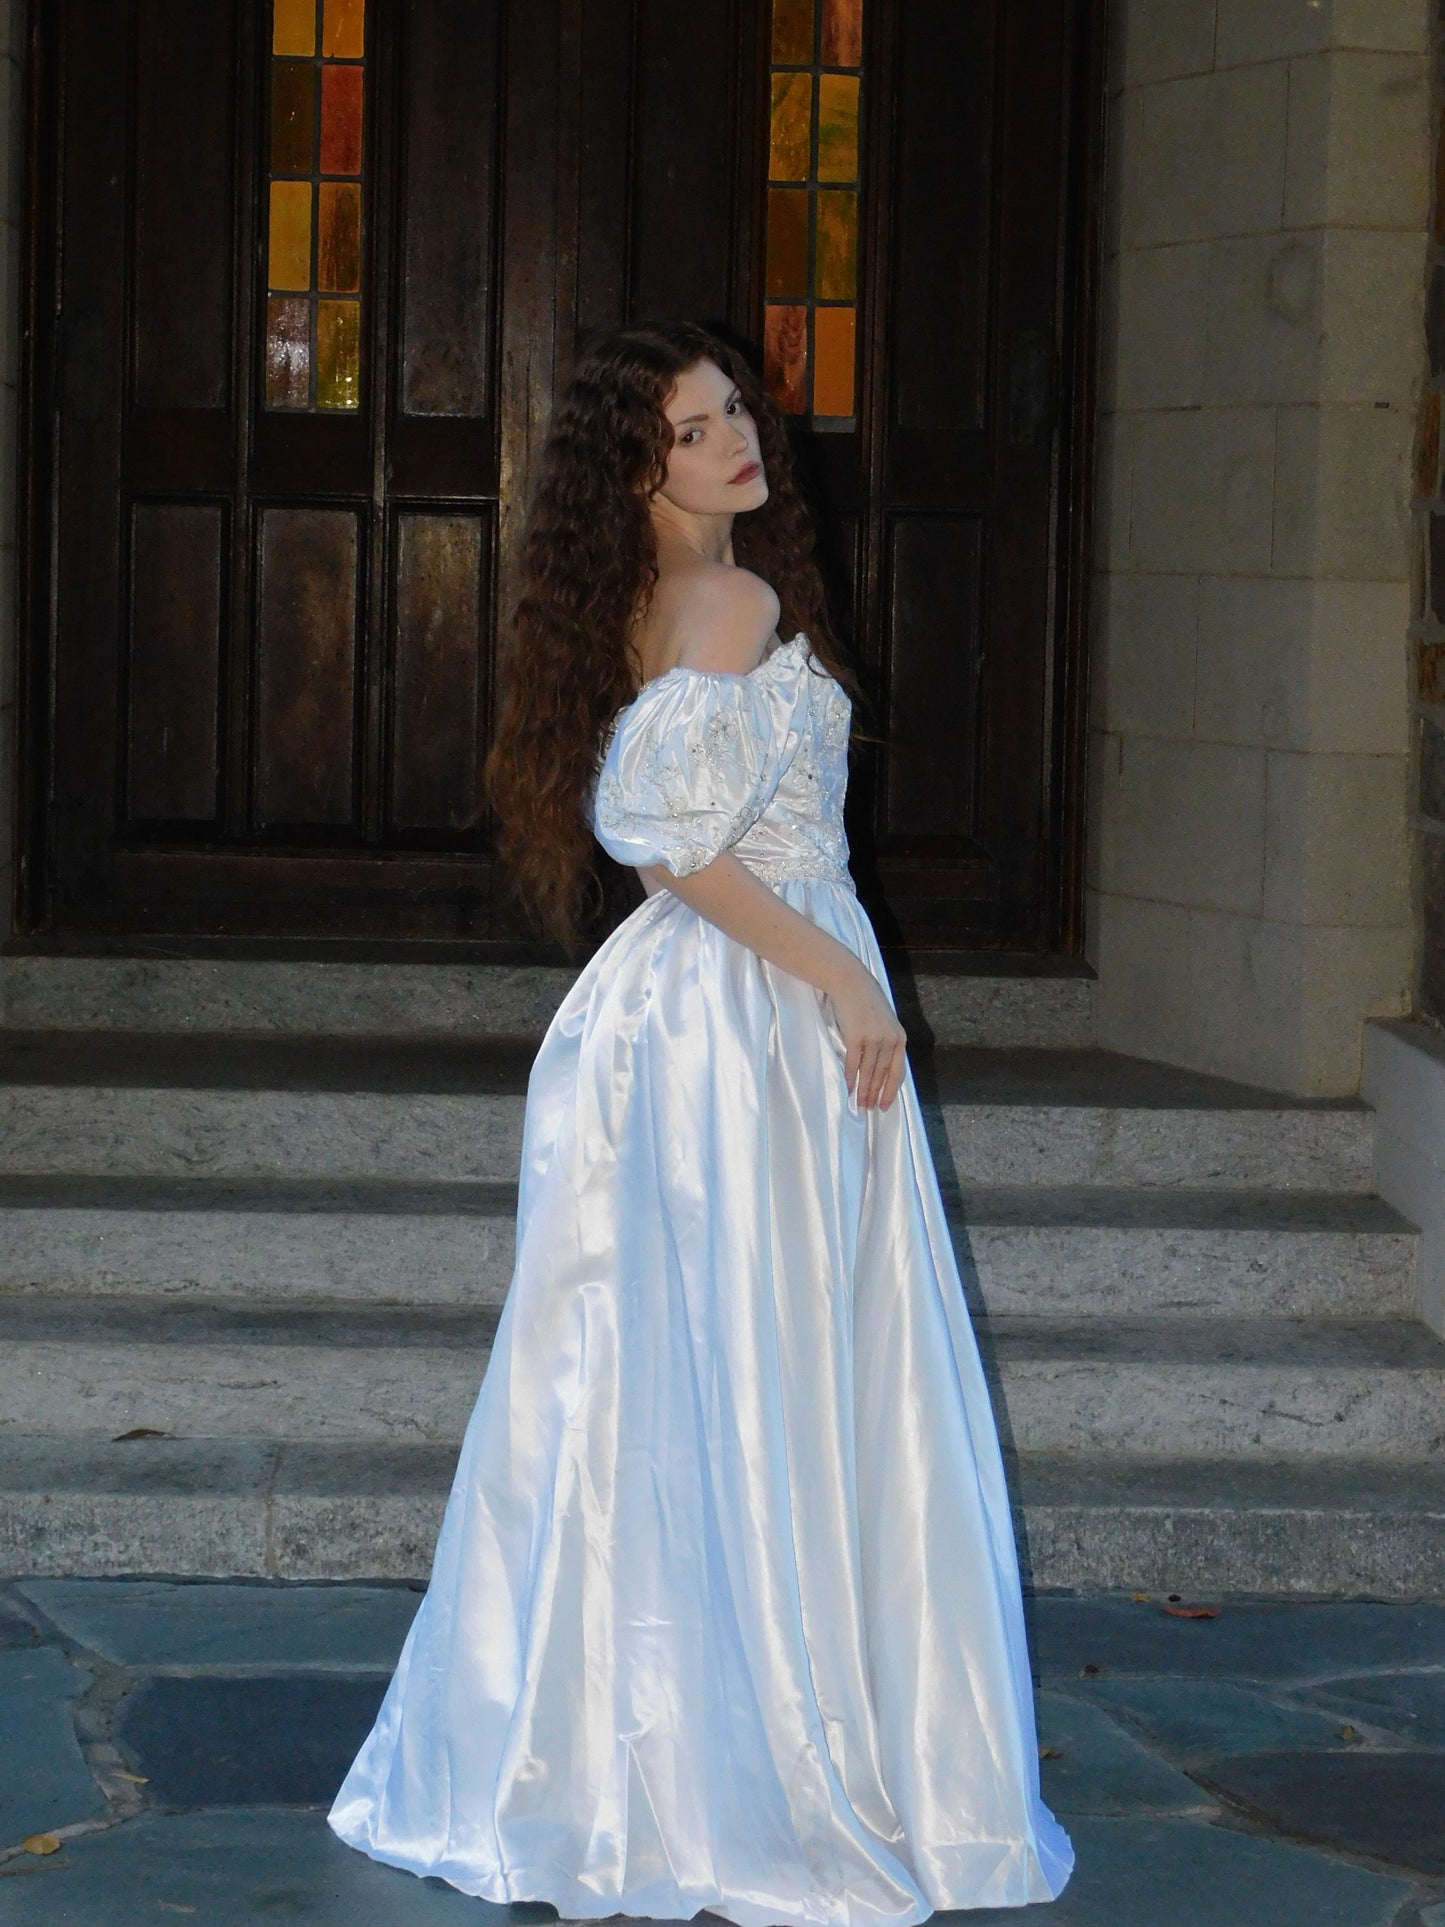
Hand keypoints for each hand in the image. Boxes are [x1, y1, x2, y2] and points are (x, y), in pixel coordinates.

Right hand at [824, 961, 907, 1110]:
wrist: (851, 982)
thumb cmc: (867, 1002)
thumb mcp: (885, 1022)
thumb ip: (887, 1042)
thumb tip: (882, 1068)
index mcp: (900, 1038)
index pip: (898, 1071)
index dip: (891, 1090)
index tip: (885, 1105)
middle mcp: (889, 1040)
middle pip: (882, 1074)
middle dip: (875, 1094)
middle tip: (869, 1108)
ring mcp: (873, 1038)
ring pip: (868, 1072)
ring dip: (863, 1090)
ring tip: (859, 1103)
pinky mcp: (855, 1037)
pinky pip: (853, 1063)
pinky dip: (851, 1078)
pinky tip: (849, 1088)